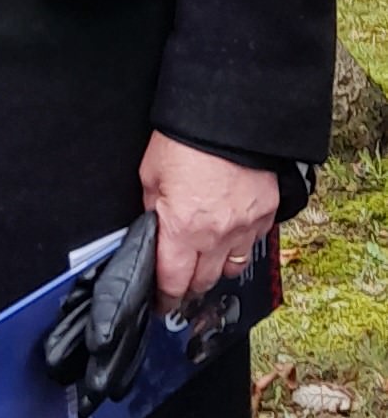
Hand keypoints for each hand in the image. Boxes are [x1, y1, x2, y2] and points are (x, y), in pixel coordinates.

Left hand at [140, 132, 278, 306]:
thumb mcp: (151, 174)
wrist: (231, 114)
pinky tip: (231, 235)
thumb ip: (151, 208)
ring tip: (205, 263)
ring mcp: (246, 227)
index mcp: (182, 229)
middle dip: (188, 287)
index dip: (164, 298)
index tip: (161, 304)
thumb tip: (153, 227)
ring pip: (232, 268)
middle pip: (203, 282)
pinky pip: (253, 243)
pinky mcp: (267, 214)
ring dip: (216, 270)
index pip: (172, 281)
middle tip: (179, 284)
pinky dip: (240, 244)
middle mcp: (217, 236)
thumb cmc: (187, 140)